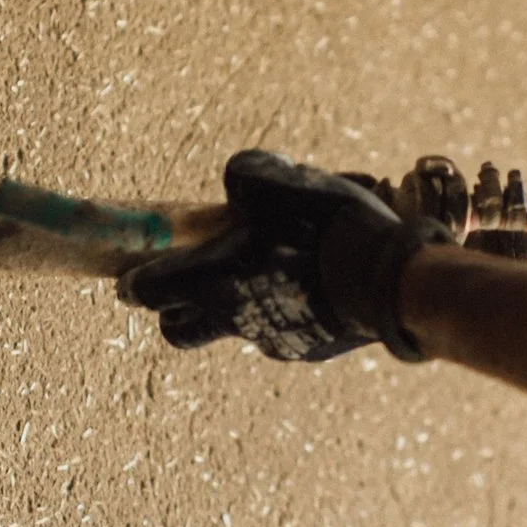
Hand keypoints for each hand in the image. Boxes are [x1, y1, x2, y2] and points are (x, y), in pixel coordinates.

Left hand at [118, 150, 452, 361]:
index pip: (146, 292)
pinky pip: (279, 331)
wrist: (392, 283)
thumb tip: (237, 183)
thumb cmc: (330, 230)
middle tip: (185, 283)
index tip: (133, 273)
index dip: (135, 281)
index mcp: (214, 280)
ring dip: (235, 305)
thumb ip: (248, 176)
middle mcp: (232, 318)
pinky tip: (312, 285)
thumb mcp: (285, 183)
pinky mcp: (306, 350)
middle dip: (172, 308)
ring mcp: (269, 341)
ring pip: (232, 328)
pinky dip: (282, 311)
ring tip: (268, 271)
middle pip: (176, 329)